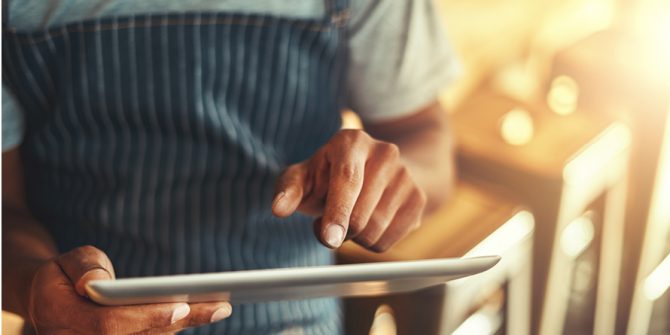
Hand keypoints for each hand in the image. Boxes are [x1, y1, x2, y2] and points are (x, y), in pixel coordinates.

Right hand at [27, 245, 231, 333]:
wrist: (51, 299)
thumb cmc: (64, 274)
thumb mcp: (68, 260)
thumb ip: (83, 267)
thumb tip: (93, 284)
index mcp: (60, 319)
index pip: (107, 324)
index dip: (145, 317)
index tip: (179, 306)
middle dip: (178, 323)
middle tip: (218, 307)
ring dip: (183, 326)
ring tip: (219, 308)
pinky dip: (174, 327)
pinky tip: (203, 313)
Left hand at [272, 129, 426, 251]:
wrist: (379, 171)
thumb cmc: (330, 175)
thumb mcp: (305, 176)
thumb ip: (288, 190)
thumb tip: (278, 208)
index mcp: (352, 142)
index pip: (347, 180)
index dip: (337, 212)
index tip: (329, 239)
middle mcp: (385, 153)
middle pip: (361, 214)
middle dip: (338, 231)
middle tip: (327, 225)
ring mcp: (406, 175)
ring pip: (375, 231)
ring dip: (353, 238)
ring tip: (348, 219)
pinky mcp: (418, 198)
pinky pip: (390, 241)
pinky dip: (371, 243)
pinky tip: (367, 224)